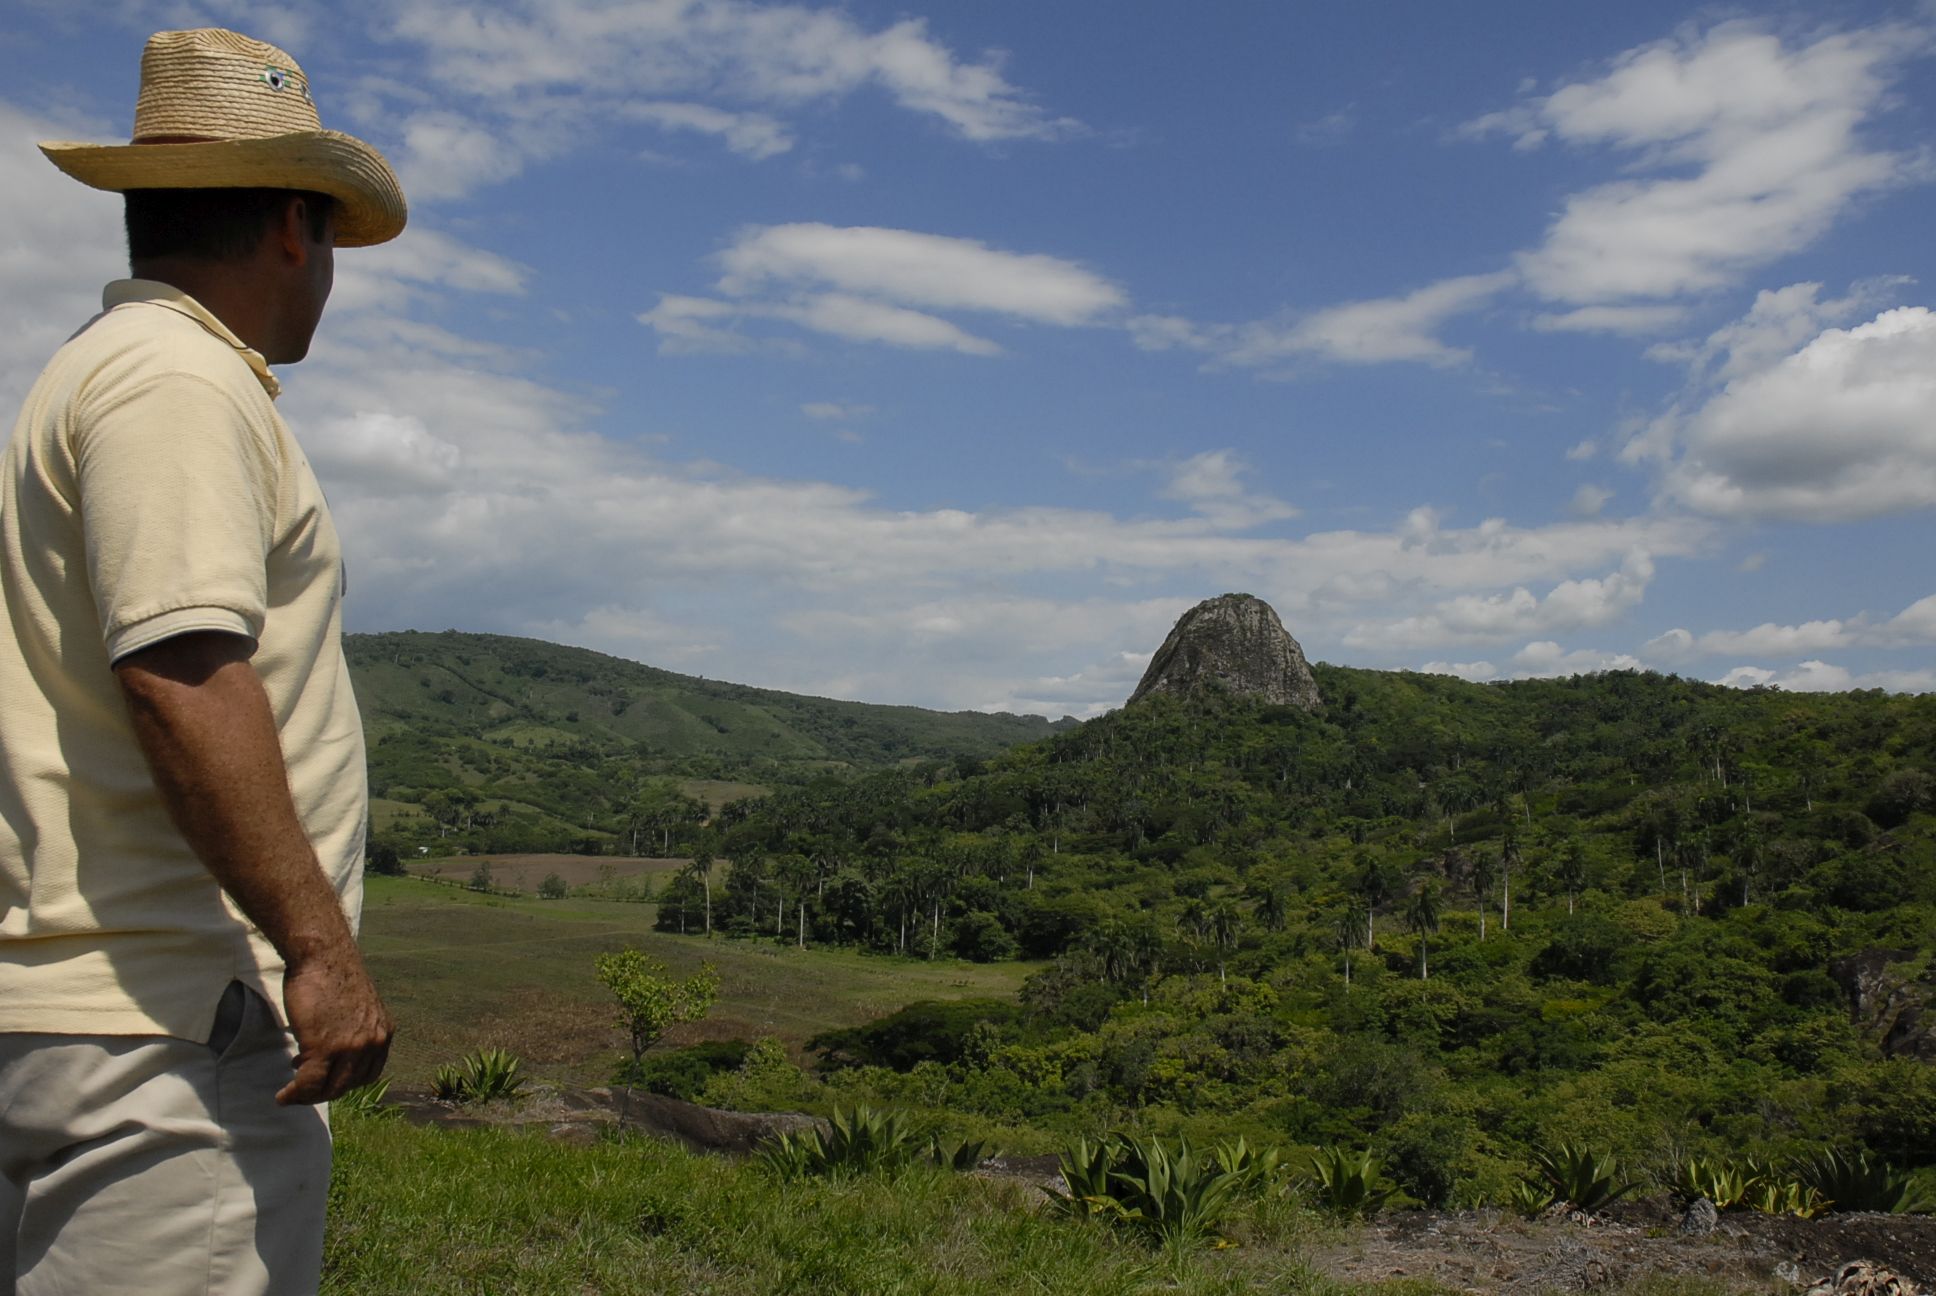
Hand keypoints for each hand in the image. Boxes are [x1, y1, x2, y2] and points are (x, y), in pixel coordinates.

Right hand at [276, 949, 393, 1105]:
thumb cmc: (332, 976)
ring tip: (291, 1094)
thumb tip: (334, 1052)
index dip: (344, 1081)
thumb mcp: (357, 1008)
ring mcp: (350, 1047)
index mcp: (383, 1032)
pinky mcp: (325, 1047)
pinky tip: (283, 1095)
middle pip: (348, 1084)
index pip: (368, 1074)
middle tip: (303, 1089)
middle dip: (323, 1091)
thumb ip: (353, 1031)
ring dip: (307, 1096)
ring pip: (330, 1088)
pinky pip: (309, 1083)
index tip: (325, 1079)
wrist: (322, 954)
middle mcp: (373, 1042)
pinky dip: (295, 1094)